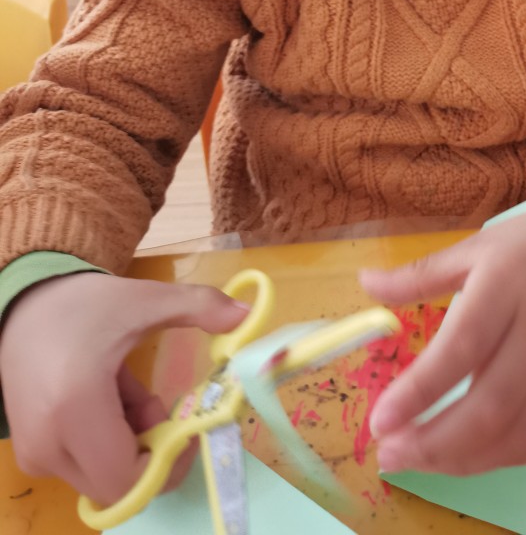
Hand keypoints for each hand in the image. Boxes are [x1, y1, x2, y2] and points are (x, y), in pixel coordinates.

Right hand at [0, 272, 248, 504]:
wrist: (23, 305)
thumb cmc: (84, 304)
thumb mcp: (144, 300)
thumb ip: (199, 307)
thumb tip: (247, 314)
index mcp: (75, 409)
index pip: (128, 479)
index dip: (168, 462)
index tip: (187, 426)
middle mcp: (48, 442)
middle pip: (119, 481)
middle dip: (151, 447)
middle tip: (157, 403)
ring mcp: (36, 454)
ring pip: (104, 474)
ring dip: (132, 440)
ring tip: (129, 390)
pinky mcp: (32, 454)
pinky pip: (85, 464)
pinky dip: (109, 438)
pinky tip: (109, 395)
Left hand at [361, 188, 525, 474]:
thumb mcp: (481, 243)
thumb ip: (421, 274)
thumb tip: (364, 285)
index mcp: (508, 281)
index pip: (461, 348)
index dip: (418, 391)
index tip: (379, 420)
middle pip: (489, 406)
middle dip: (433, 443)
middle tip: (390, 453)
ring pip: (517, 434)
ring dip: (462, 460)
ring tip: (418, 461)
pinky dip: (502, 458)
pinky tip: (467, 457)